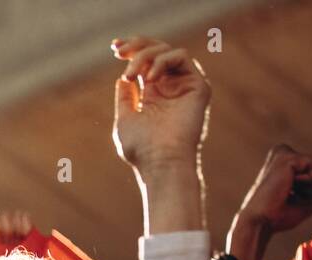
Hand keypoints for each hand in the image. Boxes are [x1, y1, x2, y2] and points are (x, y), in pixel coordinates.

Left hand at [112, 37, 210, 173]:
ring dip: (145, 55)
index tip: (115, 47)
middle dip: (136, 45)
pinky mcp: (197, 86)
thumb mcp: (125, 119)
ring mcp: (183, 85)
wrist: (161, 161)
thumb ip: (126, 98)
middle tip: (119, 50)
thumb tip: (123, 78)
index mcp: (153, 95)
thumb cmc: (141, 149)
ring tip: (131, 74)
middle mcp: (169, 87)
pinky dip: (162, 61)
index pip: (145, 62)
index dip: (131, 49)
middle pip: (156, 51)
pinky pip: (181, 56)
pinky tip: (149, 79)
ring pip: (166, 51)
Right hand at [236, 144, 311, 234]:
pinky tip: (289, 187)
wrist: (260, 223)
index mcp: (284, 164)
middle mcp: (283, 154)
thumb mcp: (305, 204)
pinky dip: (311, 183)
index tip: (291, 201)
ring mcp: (285, 153)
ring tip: (289, 193)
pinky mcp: (289, 157)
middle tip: (291, 199)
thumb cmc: (276, 217)